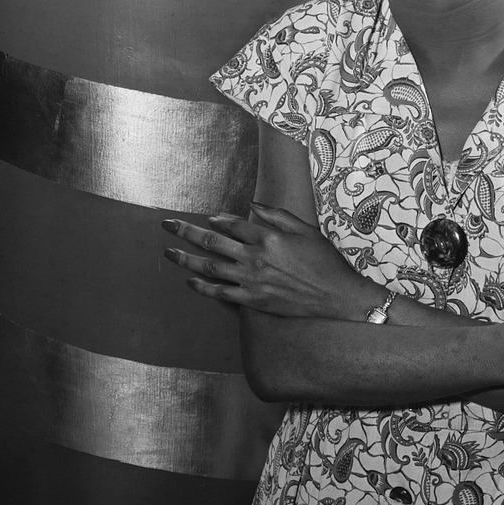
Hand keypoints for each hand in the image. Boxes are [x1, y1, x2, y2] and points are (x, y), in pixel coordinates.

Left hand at [161, 203, 374, 317]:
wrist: (336, 297)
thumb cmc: (324, 261)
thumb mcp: (305, 229)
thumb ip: (276, 214)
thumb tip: (251, 203)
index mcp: (268, 236)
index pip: (231, 224)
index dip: (217, 219)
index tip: (208, 218)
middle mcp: (255, 257)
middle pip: (211, 241)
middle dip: (185, 231)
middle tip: (167, 225)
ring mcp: (252, 280)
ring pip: (209, 267)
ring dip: (185, 258)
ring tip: (168, 252)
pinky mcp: (253, 300)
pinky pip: (220, 293)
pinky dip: (202, 286)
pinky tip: (190, 280)